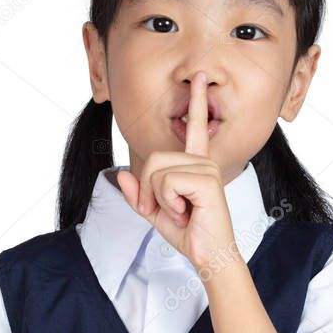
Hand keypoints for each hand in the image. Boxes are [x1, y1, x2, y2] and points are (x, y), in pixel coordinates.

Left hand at [116, 71, 236, 274]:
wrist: (208, 255)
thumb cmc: (189, 234)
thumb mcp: (156, 213)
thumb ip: (139, 195)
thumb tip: (123, 175)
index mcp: (196, 164)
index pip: (195, 126)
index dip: (195, 100)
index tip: (197, 77)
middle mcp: (203, 162)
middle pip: (154, 158)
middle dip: (147, 189)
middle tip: (161, 210)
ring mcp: (207, 169)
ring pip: (157, 171)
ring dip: (158, 199)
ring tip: (179, 213)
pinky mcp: (207, 181)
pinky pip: (167, 182)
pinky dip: (167, 203)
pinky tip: (185, 213)